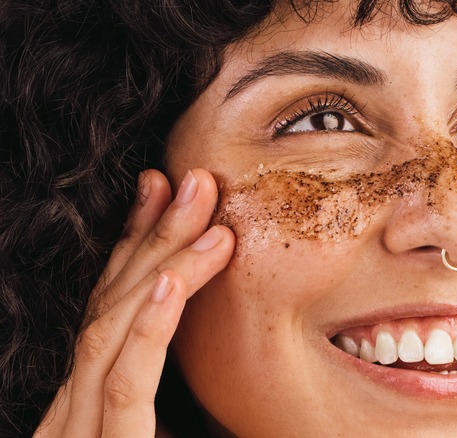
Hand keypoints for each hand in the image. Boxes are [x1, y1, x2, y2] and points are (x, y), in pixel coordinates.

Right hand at [34, 169, 234, 436]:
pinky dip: (148, 328)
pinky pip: (125, 383)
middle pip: (111, 301)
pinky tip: (169, 283)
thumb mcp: (167, 437)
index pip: (110, 304)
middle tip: (195, 180)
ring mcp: (81, 426)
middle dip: (154, 234)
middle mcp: (78, 401)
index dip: (135, 241)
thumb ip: (175, 402)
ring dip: (163, 263)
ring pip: (115, 329)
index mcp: (90, 394)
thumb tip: (217, 358)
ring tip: (205, 214)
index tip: (162, 188)